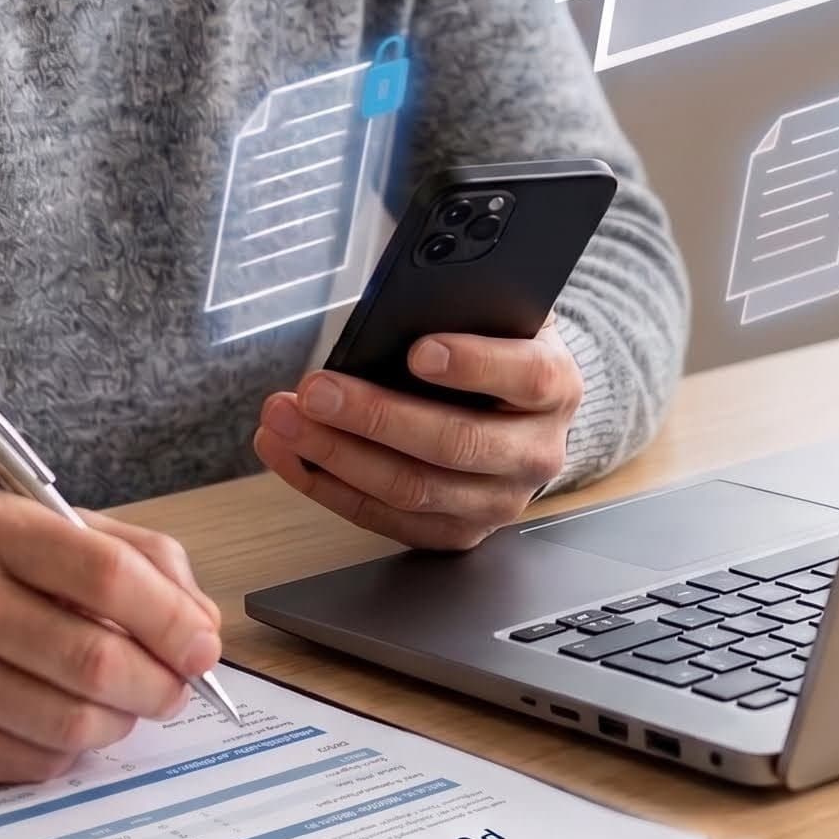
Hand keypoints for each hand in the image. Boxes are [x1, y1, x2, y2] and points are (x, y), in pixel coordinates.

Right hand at [0, 491, 224, 784]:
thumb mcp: (38, 528)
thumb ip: (132, 557)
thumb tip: (201, 625)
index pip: (106, 575)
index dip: (171, 618)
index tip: (202, 644)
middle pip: (95, 659)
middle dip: (159, 683)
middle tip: (175, 687)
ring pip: (71, 722)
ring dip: (120, 721)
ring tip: (122, 703)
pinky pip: (33, 763)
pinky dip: (69, 750)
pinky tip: (59, 720)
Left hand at [252, 322, 582, 550]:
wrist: (519, 410)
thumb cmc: (494, 348)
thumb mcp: (493, 314)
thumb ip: (461, 307)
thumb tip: (398, 305)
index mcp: (554, 387)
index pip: (527, 377)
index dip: (474, 365)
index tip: (417, 350)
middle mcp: (535, 452)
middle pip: (457, 443)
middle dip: (375, 416)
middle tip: (316, 390)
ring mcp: (499, 502)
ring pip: (414, 489)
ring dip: (336, 455)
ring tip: (284, 420)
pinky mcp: (458, 533)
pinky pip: (387, 520)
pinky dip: (329, 488)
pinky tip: (291, 455)